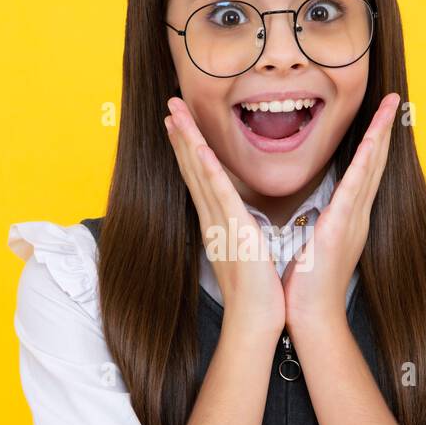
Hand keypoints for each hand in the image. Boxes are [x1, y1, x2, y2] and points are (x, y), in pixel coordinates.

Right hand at [165, 97, 286, 338]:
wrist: (255, 318)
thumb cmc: (256, 292)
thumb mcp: (246, 252)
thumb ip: (240, 233)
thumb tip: (241, 223)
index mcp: (218, 222)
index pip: (200, 178)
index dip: (189, 148)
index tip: (180, 124)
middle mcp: (212, 219)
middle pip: (192, 168)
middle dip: (181, 135)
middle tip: (169, 106)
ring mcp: (220, 222)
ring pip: (199, 173)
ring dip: (187, 141)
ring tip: (174, 114)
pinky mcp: (233, 230)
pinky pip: (219, 194)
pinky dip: (208, 170)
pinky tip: (199, 149)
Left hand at [281, 92, 399, 335]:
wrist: (311, 317)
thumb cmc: (307, 286)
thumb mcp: (315, 246)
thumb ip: (320, 226)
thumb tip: (317, 215)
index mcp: (349, 219)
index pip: (364, 172)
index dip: (373, 143)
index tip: (378, 117)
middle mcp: (358, 216)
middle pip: (375, 163)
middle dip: (384, 129)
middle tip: (393, 99)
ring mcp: (353, 220)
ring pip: (372, 167)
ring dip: (381, 134)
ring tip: (390, 106)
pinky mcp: (342, 227)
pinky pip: (356, 187)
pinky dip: (366, 161)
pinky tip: (373, 141)